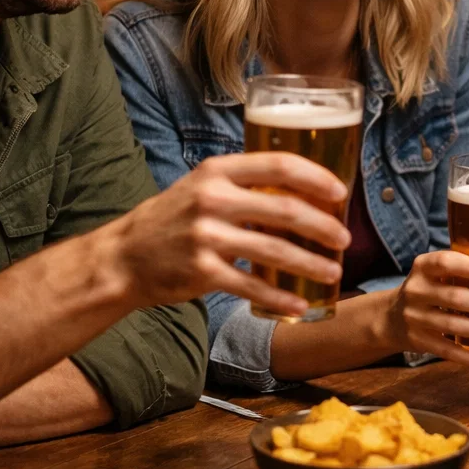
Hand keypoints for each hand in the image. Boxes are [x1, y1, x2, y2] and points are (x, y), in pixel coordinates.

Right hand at [100, 153, 350, 316]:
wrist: (124, 257)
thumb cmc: (173, 219)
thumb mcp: (202, 187)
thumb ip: (244, 185)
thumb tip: (301, 192)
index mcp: (217, 171)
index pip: (278, 165)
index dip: (316, 177)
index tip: (340, 193)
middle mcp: (212, 199)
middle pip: (285, 209)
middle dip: (323, 226)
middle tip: (344, 239)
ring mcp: (206, 236)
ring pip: (274, 249)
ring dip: (311, 263)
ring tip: (333, 271)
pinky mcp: (201, 272)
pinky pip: (252, 286)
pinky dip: (280, 297)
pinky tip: (301, 303)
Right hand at [381, 251, 468, 364]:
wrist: (390, 317)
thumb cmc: (428, 289)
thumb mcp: (435, 273)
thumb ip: (463, 268)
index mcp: (423, 267)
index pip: (446, 262)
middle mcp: (416, 291)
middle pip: (455, 298)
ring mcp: (415, 318)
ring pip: (454, 326)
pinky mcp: (418, 342)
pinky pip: (447, 351)